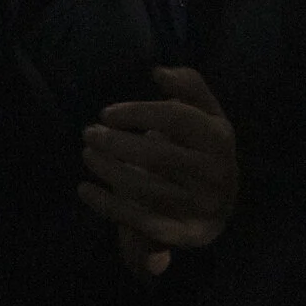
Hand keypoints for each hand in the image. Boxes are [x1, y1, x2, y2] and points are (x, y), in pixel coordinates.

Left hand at [79, 66, 238, 273]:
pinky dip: (109, 206)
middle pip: (159, 155)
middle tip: (88, 133)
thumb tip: (159, 71)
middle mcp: (217, 174)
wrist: (217, 208)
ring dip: (109, 170)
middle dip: (116, 143)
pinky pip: (142, 221)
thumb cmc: (201, 150)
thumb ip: (189, 86)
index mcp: (220, 139)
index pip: (177, 118)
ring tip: (87, 154)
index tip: (105, 113)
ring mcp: (203, 207)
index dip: (138, 112)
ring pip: (147, 189)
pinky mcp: (186, 234)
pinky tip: (84, 189)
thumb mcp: (205, 114)